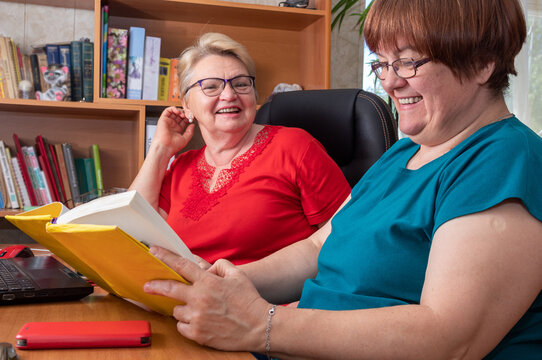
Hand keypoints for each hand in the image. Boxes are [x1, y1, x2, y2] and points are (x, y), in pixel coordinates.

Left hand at [144, 246, 269, 350]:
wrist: (259, 327)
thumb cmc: (250, 300)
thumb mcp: (238, 275)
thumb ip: (220, 266)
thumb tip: (205, 268)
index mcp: (208, 282)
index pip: (181, 265)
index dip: (165, 256)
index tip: (153, 251)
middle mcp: (200, 299)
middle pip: (169, 289)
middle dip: (155, 286)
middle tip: (147, 285)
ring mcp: (197, 317)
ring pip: (177, 310)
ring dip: (183, 309)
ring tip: (198, 310)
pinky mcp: (198, 334)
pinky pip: (181, 327)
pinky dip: (187, 324)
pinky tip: (199, 322)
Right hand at [150, 106, 194, 157]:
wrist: (165, 148)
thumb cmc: (173, 146)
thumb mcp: (185, 139)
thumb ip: (190, 131)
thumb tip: (193, 125)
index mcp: (177, 130)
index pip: (183, 121)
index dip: (188, 118)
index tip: (192, 117)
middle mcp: (172, 125)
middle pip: (179, 116)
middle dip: (185, 113)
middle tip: (189, 114)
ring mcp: (167, 122)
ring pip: (174, 112)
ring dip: (179, 111)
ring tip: (183, 114)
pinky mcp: (162, 119)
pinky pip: (167, 110)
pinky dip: (173, 108)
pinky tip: (178, 111)